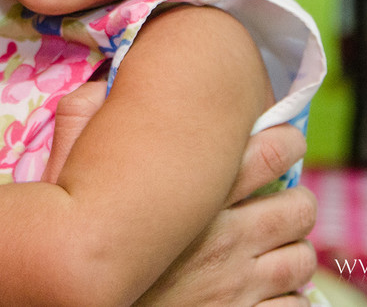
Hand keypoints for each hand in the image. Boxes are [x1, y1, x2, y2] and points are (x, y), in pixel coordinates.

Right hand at [45, 82, 317, 305]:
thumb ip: (82, 123)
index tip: (283, 141)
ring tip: (276, 248)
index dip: (287, 142)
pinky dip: (289, 297)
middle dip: (294, 202)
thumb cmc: (73, 246)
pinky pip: (295, 306)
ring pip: (301, 258)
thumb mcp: (65, 178)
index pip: (274, 151)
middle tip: (281, 202)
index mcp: (197, 194)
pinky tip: (267, 290)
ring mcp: (238, 285)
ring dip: (292, 251)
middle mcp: (228, 237)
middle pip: (299, 207)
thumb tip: (99, 82)